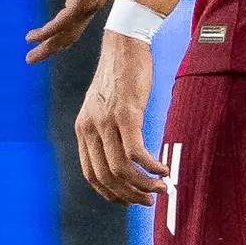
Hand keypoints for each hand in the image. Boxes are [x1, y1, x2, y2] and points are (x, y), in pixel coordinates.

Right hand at [24, 0, 126, 59]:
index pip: (78, 13)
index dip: (64, 24)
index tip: (51, 33)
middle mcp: (95, 1)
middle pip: (73, 31)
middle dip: (53, 46)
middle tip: (35, 57)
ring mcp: (90, 2)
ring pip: (66, 32)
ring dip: (47, 46)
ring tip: (30, 58)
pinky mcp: (83, 0)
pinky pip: (61, 23)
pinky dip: (46, 32)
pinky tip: (31, 38)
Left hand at [74, 32, 167, 204]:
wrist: (124, 44)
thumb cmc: (120, 75)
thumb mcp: (106, 106)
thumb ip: (108, 131)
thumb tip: (125, 157)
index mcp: (82, 129)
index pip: (91, 175)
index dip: (111, 193)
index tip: (130, 200)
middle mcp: (89, 128)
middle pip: (107, 177)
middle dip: (131, 194)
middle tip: (151, 199)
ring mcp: (106, 122)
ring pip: (122, 169)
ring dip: (144, 184)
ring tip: (163, 187)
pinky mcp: (126, 114)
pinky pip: (136, 152)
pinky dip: (151, 167)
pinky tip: (163, 170)